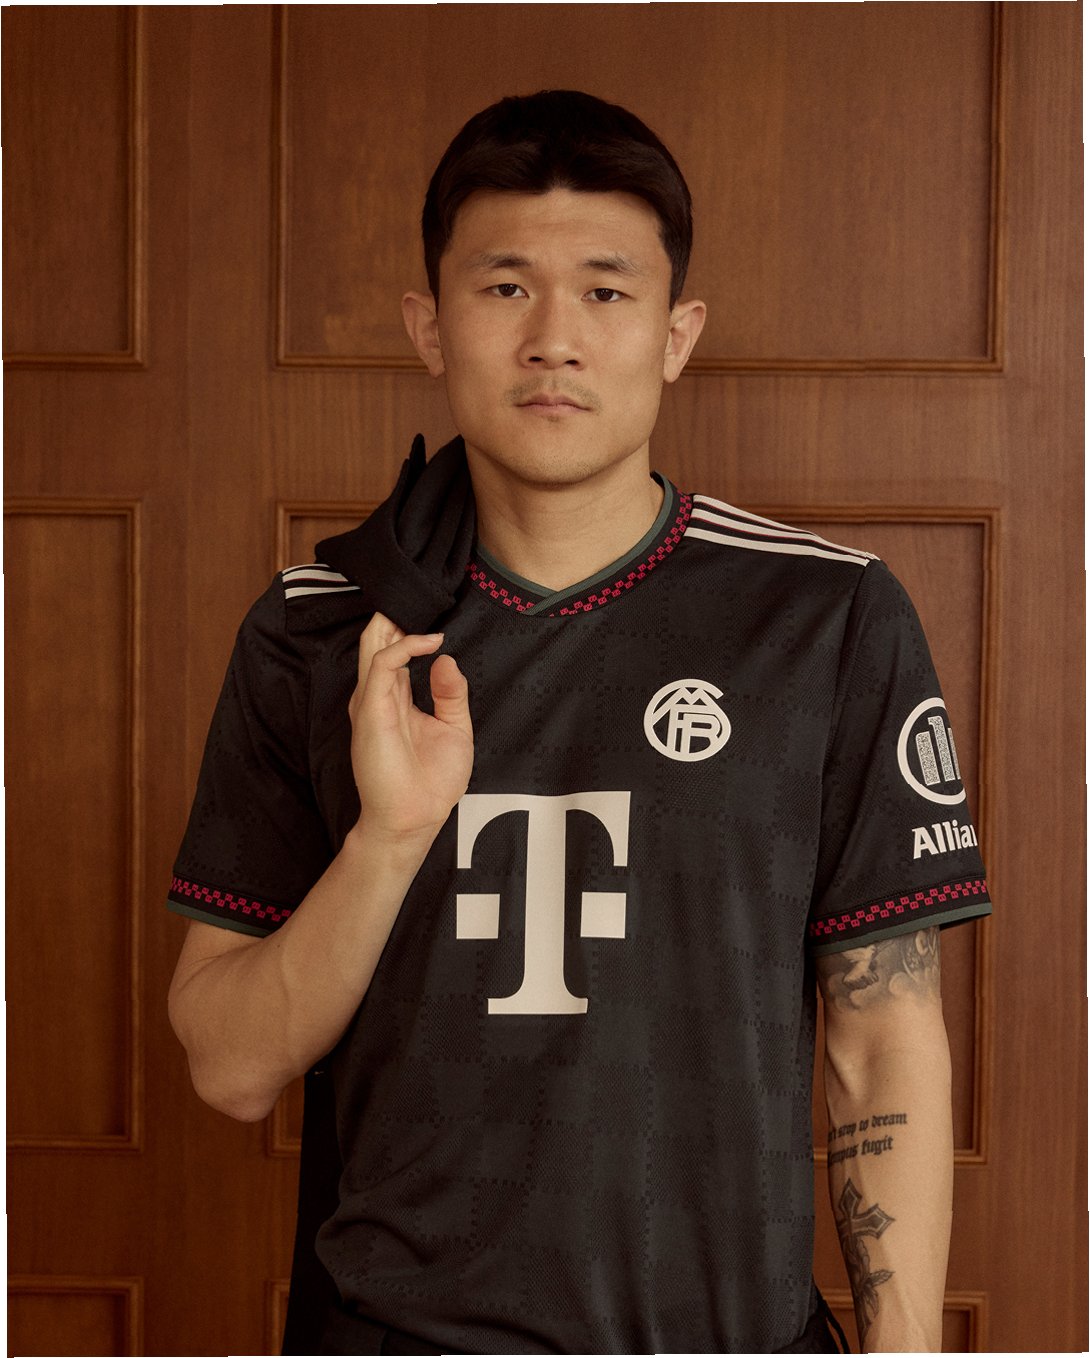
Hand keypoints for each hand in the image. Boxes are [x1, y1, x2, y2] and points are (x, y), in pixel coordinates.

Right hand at [348, 610, 473, 839]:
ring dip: (392, 621)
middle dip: (392, 615)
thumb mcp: (454, 728)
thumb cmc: (431, 781)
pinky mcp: (371, 709)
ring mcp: (372, 701)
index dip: (408, 627)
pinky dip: (404, 647)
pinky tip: (428, 642)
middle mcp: (379, 695)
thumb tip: (445, 658)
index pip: (394, 651)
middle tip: (413, 590)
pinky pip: (382, 665)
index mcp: (395, 697)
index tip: (432, 610)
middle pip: (377, 641)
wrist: (415, 818)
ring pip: (373, 645)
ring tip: (413, 600)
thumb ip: (451, 693)